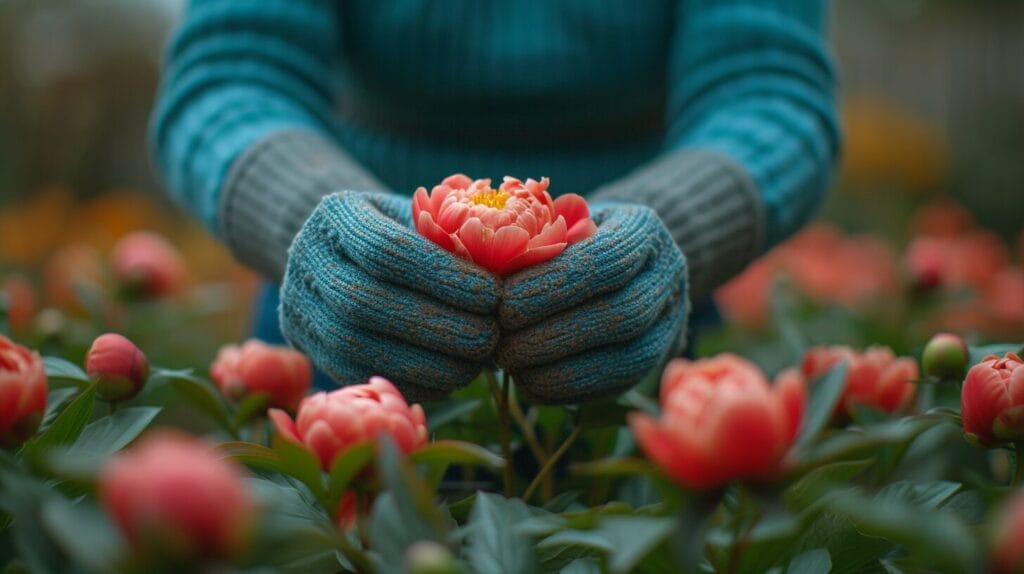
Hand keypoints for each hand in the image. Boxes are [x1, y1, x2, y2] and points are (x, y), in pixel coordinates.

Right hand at [280, 191, 500, 400]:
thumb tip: (507, 278)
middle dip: (435, 325)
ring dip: (425, 361)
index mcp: (336, 215)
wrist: (346, 250)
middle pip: (365, 302)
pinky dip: (407, 380)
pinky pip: (356, 373)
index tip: (492, 295)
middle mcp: (306, 260)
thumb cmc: (406, 228)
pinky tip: (449, 379)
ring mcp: (300, 308)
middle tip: (489, 337)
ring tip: (475, 362)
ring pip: (355, 345)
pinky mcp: (309, 348)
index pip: (386, 249)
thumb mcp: (425, 215)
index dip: (442, 277)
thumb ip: (455, 238)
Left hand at [496, 203, 688, 402]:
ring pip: (628, 359)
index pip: (606, 261)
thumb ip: (530, 241)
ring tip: (512, 368)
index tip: (504, 305)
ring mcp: (670, 322)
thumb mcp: (553, 219)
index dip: (554, 287)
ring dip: (563, 371)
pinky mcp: (655, 360)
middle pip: (623, 314)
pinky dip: (570, 390)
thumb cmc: (566, 232)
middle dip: (556, 335)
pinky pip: (619, 386)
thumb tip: (487, 280)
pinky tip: (529, 385)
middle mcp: (669, 276)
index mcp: (644, 230)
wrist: (616, 258)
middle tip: (503, 346)